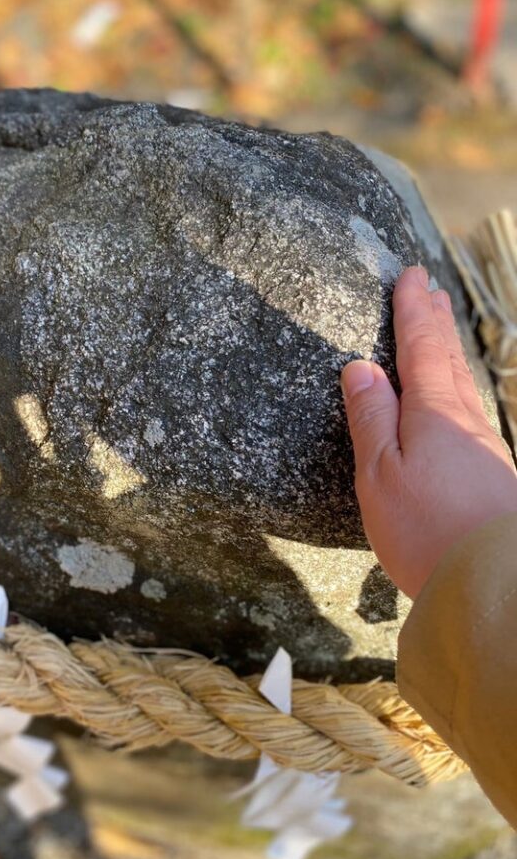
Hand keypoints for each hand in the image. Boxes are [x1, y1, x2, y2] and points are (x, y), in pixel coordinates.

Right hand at [341, 265, 516, 599]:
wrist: (496, 583)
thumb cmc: (426, 529)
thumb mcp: (380, 475)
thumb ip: (371, 420)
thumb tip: (360, 369)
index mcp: (434, 414)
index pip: (420, 349)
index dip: (413, 312)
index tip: (410, 276)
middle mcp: (466, 422)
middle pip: (447, 361)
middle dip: (436, 323)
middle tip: (430, 291)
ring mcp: (485, 449)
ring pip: (462, 386)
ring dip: (449, 353)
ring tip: (441, 332)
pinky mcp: (493, 476)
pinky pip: (469, 416)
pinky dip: (458, 392)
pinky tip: (457, 401)